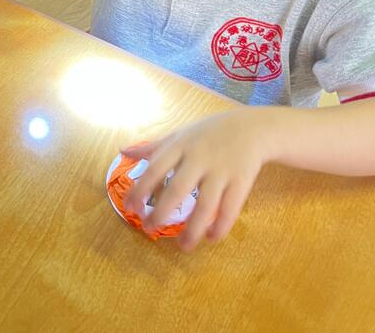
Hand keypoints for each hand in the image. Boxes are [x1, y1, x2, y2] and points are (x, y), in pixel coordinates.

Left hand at [121, 108, 269, 251]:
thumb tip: (123, 151)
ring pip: (206, 205)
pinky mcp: (242, 181)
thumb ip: (153, 146)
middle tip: (148, 229)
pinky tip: (210, 238)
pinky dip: (220, 227)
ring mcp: (221, 171)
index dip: (140, 189)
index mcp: (181, 146)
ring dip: (193, 229)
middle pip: (177, 189)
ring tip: (183, 247)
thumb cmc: (209, 133)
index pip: (155, 168)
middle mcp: (199, 158)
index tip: (130, 208)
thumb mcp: (180, 134)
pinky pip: (230, 209)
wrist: (252, 128)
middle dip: (161, 212)